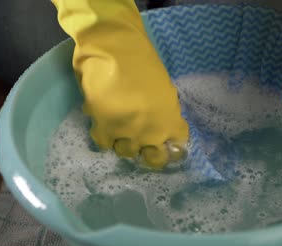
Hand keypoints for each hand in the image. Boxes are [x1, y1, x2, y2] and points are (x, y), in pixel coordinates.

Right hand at [51, 0, 188, 167]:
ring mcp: (126, 133)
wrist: (113, 50)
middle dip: (153, 154)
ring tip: (125, 132)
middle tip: (149, 144)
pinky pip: (105, 142)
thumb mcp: (165, 87)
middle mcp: (150, 133)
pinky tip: (107, 127)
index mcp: (170, 121)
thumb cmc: (143, 61)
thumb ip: (165, 110)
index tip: (171, 143)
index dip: (175, 145)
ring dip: (128, 144)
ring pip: (128, 152)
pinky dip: (107, 136)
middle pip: (154, 159)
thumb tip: (160, 120)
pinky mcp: (103, 128)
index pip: (178, 144)